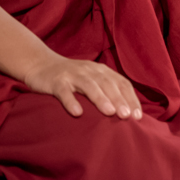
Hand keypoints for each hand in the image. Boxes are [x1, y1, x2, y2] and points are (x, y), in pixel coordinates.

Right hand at [23, 53, 142, 118]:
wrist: (41, 64)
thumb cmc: (72, 78)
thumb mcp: (92, 80)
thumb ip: (107, 91)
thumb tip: (127, 113)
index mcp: (101, 71)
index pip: (121, 83)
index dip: (130, 98)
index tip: (138, 116)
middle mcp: (90, 70)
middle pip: (108, 84)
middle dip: (119, 99)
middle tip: (127, 115)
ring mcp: (73, 75)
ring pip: (89, 85)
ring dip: (100, 99)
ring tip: (110, 113)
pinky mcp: (56, 81)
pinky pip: (64, 91)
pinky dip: (71, 101)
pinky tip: (77, 113)